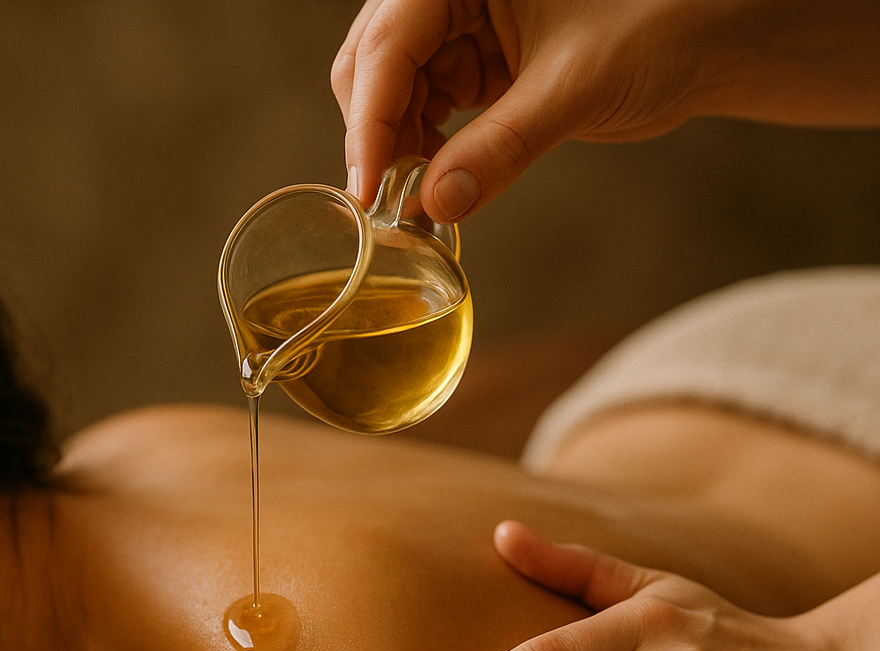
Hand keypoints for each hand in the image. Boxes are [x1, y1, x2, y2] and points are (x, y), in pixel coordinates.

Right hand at [332, 0, 879, 221]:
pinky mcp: (477, 61)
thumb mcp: (575, 87)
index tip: (367, 187)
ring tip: (416, 201)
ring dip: (399, 149)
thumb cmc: (659, 25)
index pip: (388, 42)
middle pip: (374, 64)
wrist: (705, 37)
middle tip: (387, 202)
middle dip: (377, 135)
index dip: (370, 120)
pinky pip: (428, 109)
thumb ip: (502, 146)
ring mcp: (462, 25)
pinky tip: (438, 185)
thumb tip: (434, 203)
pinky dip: (426, 152)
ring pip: (394, 92)